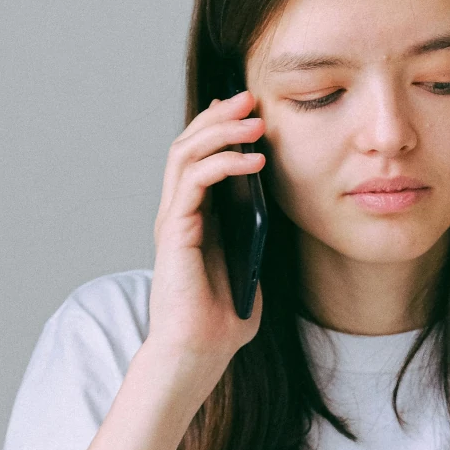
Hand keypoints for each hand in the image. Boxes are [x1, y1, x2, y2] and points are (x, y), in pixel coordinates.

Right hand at [146, 87, 266, 370]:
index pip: (199, 156)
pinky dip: (223, 163)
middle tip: (250, 97)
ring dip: (220, 131)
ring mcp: (173, 220)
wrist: (199, 352)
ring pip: (185, 154)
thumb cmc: (224, 318)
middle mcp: (178, 212)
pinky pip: (194, 181)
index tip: (251, 108)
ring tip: (254, 119)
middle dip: (219, 116)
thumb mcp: (252, 263)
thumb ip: (256, 234)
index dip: (221, 127)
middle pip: (188, 144)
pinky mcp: (174, 231)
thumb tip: (277, 203)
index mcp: (195, 217)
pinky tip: (254, 160)